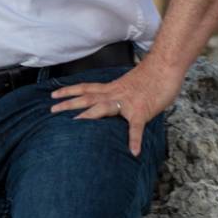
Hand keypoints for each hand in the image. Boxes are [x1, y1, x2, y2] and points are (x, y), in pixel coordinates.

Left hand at [49, 61, 179, 156]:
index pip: (86, 88)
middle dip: (69, 104)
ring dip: (88, 116)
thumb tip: (113, 101)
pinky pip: (136, 128)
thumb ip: (119, 93)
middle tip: (51, 110)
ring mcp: (127, 103)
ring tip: (75, 125)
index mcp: (112, 88)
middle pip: (87, 98)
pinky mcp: (142, 111)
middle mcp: (115, 94)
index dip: (69, 91)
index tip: (53, 94)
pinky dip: (134, 140)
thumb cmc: (151, 74)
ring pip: (103, 108)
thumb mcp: (129, 83)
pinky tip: (133, 151)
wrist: (165, 65)